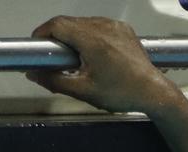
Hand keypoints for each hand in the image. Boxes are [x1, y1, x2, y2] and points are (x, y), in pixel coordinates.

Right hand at [26, 16, 184, 113]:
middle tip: (53, 56)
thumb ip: (54, 81)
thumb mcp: (84, 91)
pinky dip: (89, 35)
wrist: (153, 92)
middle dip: (56, 36)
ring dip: (72, 35)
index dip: (42, 33)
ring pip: (83, 22)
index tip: (37, 45)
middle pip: (69, 22)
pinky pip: (98, 25)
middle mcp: (104, 27)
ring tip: (73, 57)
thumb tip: (34, 74)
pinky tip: (91, 53)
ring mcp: (115, 26)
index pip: (57, 25)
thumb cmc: (123, 93)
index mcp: (93, 40)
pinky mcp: (123, 29)